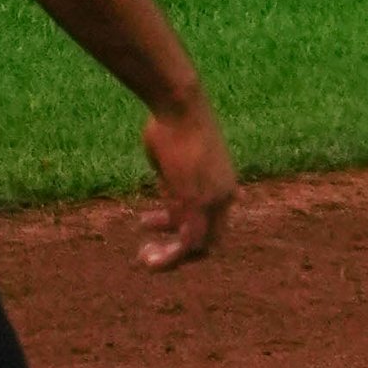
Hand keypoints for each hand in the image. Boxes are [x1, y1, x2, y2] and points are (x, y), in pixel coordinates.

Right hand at [139, 90, 237, 269]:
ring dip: (171, 257)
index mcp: (224, 185)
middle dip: (180, 249)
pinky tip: (148, 259)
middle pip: (210, 240)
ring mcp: (213, 202)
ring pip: (198, 246)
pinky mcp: (197, 204)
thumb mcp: (174, 160)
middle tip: (151, 246)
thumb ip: (174, 182)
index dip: (184, 229)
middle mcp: (224, 197)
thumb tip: (168, 189)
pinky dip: (170, 258)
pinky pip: (187, 244)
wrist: (180, 107)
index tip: (154, 222)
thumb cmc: (172, 124)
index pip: (214, 222)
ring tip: (144, 257)